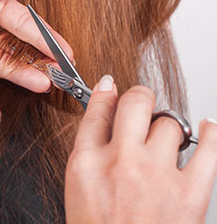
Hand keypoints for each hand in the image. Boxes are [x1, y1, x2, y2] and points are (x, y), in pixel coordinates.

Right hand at [64, 75, 216, 223]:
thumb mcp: (79, 189)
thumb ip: (89, 150)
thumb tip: (102, 117)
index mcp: (86, 163)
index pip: (97, 111)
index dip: (105, 93)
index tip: (110, 88)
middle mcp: (120, 163)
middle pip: (135, 102)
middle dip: (140, 96)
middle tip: (141, 102)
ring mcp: (156, 176)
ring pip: (170, 122)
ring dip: (168, 127)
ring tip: (164, 141)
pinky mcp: (190, 194)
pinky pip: (209, 148)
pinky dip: (211, 133)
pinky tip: (207, 129)